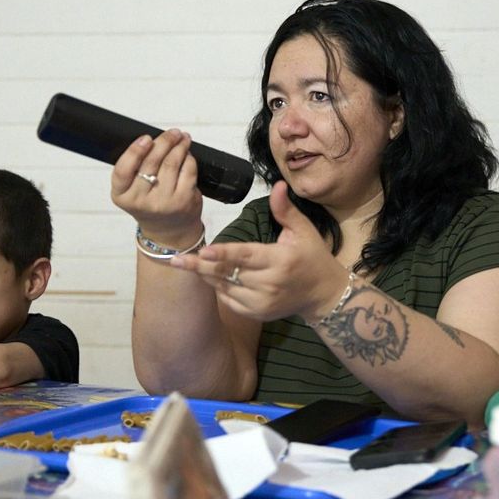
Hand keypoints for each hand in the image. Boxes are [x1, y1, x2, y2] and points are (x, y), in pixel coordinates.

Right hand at [109, 129, 203, 245]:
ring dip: (179, 146)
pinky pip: (187, 171)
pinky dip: (188, 158)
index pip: (123, 170)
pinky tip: (187, 153)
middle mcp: (141, 202)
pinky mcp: (183, 201)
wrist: (169, 231)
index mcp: (122, 196)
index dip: (134, 151)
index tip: (145, 138)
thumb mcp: (132, 190)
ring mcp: (163, 202)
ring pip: (171, 163)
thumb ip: (136, 168)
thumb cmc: (150, 204)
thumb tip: (153, 139)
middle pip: (151, 162)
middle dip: (163, 142)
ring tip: (182, 138)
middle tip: (172, 132)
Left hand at [169, 181, 347, 321]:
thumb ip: (285, 210)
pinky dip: (218, 289)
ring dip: (206, 276)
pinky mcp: (258, 313)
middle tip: (175, 260)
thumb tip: (278, 185)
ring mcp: (263, 302)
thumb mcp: (303, 231)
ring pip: (226, 288)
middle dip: (201, 267)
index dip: (224, 254)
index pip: (247, 256)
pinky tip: (208, 278)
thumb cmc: (312, 257)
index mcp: (281, 260)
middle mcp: (271, 284)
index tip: (203, 251)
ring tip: (186, 265)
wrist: (323, 294)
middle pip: (229, 274)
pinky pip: (230, 301)